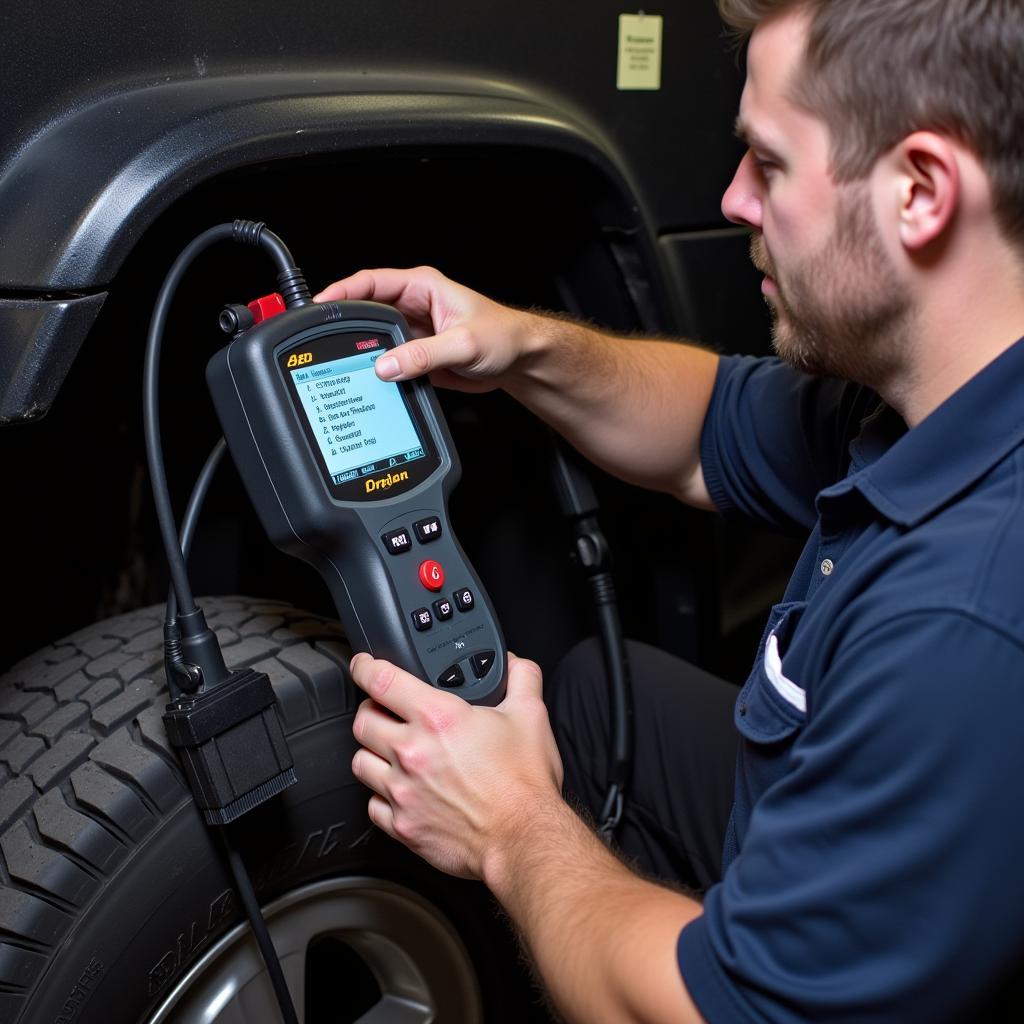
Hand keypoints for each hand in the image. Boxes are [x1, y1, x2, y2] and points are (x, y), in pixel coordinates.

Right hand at [314, 267, 540, 392]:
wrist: (519, 361)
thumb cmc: (503, 338)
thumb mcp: (463, 344)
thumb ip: (424, 355)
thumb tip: (388, 365)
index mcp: (422, 286)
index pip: (371, 282)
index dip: (342, 292)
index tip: (320, 307)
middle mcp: (413, 305)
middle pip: (365, 311)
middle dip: (344, 325)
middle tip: (323, 341)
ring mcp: (411, 332)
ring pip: (372, 339)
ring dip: (359, 351)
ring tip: (340, 364)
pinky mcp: (415, 355)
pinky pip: (387, 361)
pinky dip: (375, 370)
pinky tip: (365, 381)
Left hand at [349, 652, 563, 878]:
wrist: (523, 838)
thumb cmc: (524, 784)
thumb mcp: (530, 716)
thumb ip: (520, 678)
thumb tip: (513, 663)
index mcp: (438, 718)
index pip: (382, 681)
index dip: (366, 667)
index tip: (364, 666)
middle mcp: (412, 752)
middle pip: (362, 720)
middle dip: (370, 710)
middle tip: (384, 711)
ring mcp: (402, 791)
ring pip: (360, 761)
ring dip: (371, 751)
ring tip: (388, 749)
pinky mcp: (402, 824)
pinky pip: (372, 804)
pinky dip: (381, 794)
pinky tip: (399, 789)